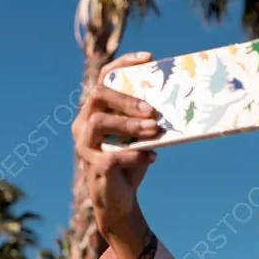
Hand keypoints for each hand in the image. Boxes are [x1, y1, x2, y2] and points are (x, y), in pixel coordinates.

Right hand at [72, 51, 161, 237]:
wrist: (119, 199)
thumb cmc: (131, 161)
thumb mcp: (140, 136)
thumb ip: (146, 119)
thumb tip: (175, 101)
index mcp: (95, 110)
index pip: (104, 78)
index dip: (124, 64)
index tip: (148, 58)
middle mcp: (83, 123)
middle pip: (98, 96)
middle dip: (126, 100)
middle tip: (152, 110)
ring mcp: (85, 145)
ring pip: (100, 123)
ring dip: (130, 125)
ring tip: (155, 130)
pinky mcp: (94, 166)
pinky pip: (112, 156)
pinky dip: (135, 156)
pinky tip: (152, 158)